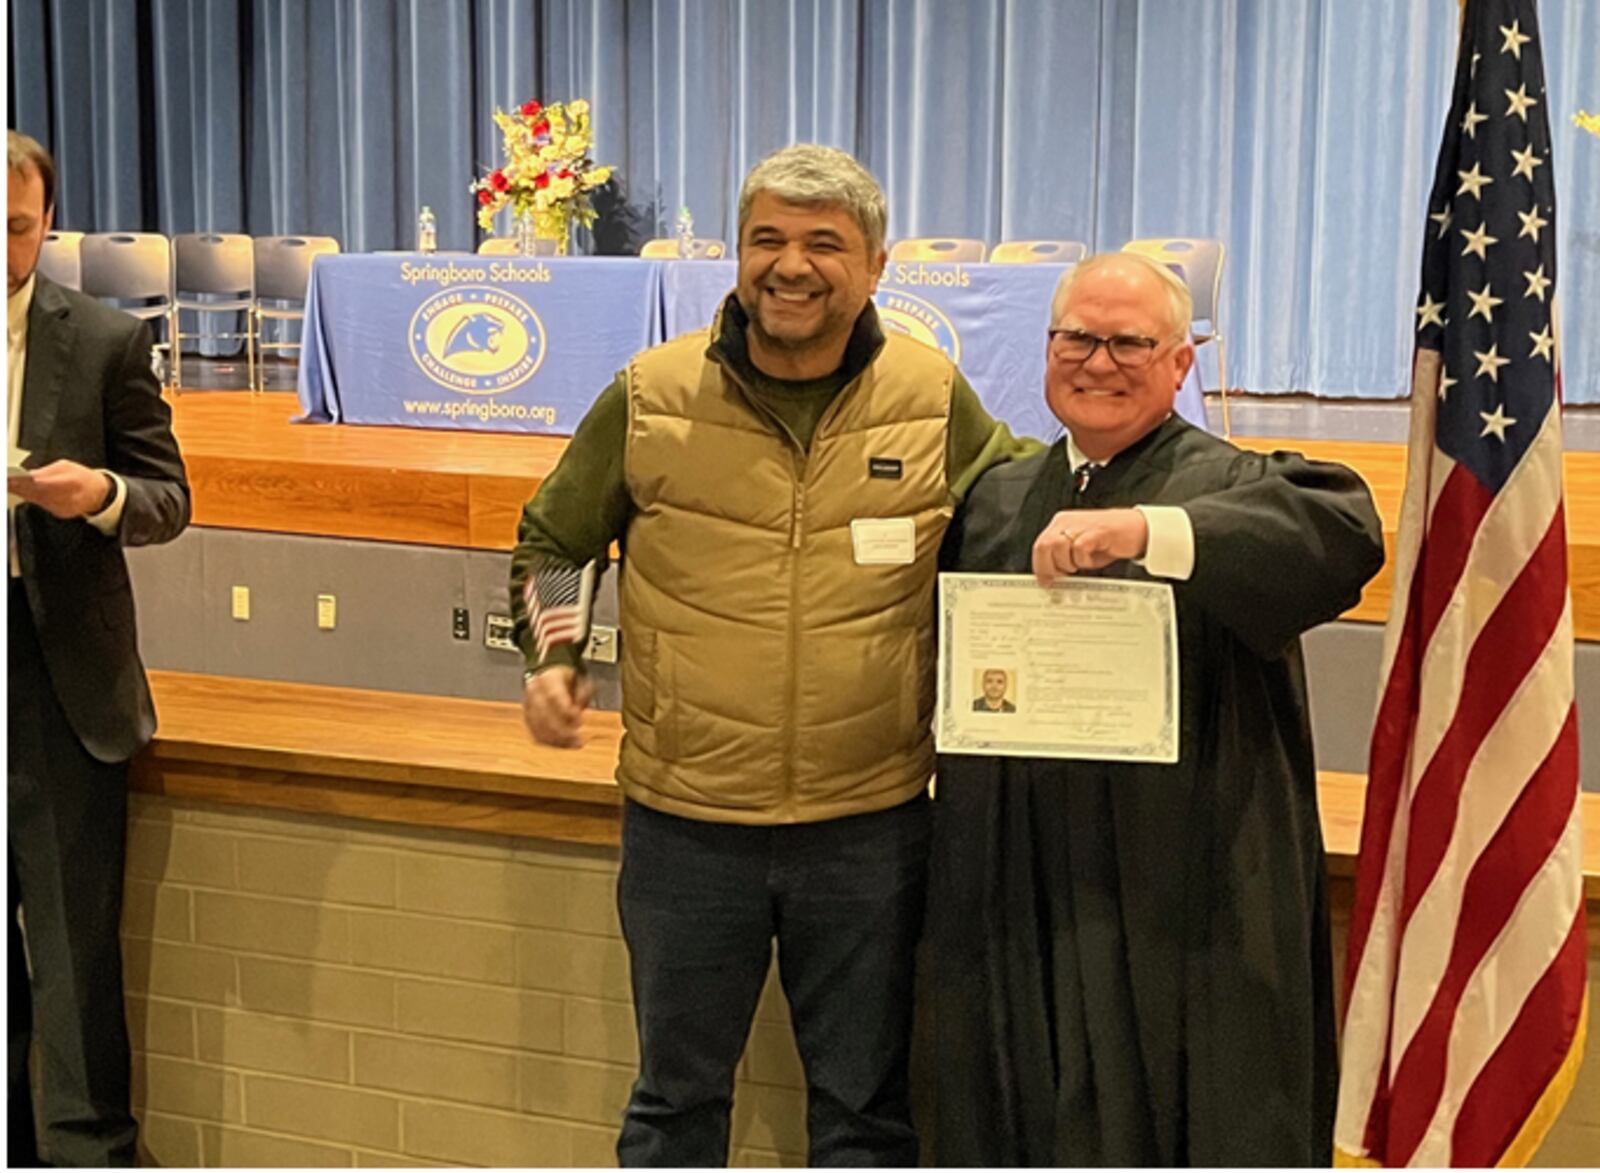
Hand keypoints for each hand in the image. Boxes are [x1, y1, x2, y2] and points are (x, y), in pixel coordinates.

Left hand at [7, 460, 113, 518]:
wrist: (98, 493)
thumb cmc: (82, 478)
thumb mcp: (66, 466)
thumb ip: (46, 471)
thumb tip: (28, 475)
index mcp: (72, 482)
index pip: (43, 483)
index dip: (25, 482)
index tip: (12, 479)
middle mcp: (68, 497)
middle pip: (37, 493)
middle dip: (19, 487)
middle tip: (7, 482)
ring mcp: (64, 507)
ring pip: (36, 500)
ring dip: (22, 493)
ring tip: (10, 486)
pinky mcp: (60, 513)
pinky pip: (42, 504)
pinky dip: (32, 498)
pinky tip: (23, 492)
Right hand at [522, 665, 595, 748]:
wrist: (548, 676)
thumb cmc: (569, 680)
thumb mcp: (581, 679)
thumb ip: (583, 693)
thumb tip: (578, 711)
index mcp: (547, 679)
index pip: (553, 696)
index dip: (566, 711)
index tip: (581, 722)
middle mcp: (534, 692)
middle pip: (545, 715)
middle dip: (563, 731)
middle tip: (580, 740)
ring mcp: (528, 706)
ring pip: (539, 727)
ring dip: (558, 739)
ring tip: (575, 745)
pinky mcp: (527, 718)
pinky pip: (535, 733)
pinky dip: (550, 742)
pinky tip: (565, 745)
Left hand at [1031, 508, 1148, 585]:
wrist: (1137, 529)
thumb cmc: (1109, 540)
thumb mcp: (1081, 550)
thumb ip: (1064, 559)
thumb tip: (1052, 576)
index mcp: (1062, 524)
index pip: (1039, 545)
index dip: (1040, 566)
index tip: (1045, 581)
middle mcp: (1068, 522)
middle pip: (1044, 546)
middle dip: (1051, 567)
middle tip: (1064, 576)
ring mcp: (1081, 525)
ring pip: (1058, 546)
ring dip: (1067, 563)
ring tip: (1080, 566)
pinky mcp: (1096, 530)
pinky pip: (1079, 548)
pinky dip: (1083, 560)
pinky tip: (1091, 561)